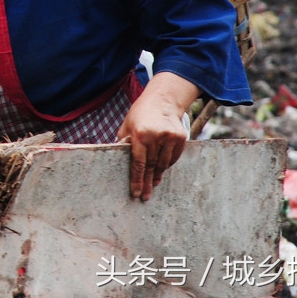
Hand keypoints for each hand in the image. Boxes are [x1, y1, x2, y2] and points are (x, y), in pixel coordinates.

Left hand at [115, 72, 199, 201]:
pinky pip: (173, 158)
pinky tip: (162, 169)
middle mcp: (156, 136)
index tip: (136, 193)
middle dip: (148, 182)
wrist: (162, 101)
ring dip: (158, 175)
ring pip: (163, 164)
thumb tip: (115, 160)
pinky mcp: (180, 137)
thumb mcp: (127, 126)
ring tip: (154, 183)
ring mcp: (170, 137)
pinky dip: (167, 164)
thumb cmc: (140, 114)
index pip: (138, 163)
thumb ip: (124, 142)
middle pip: (152, 166)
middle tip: (146, 196)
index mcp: (140, 134)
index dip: (137, 180)